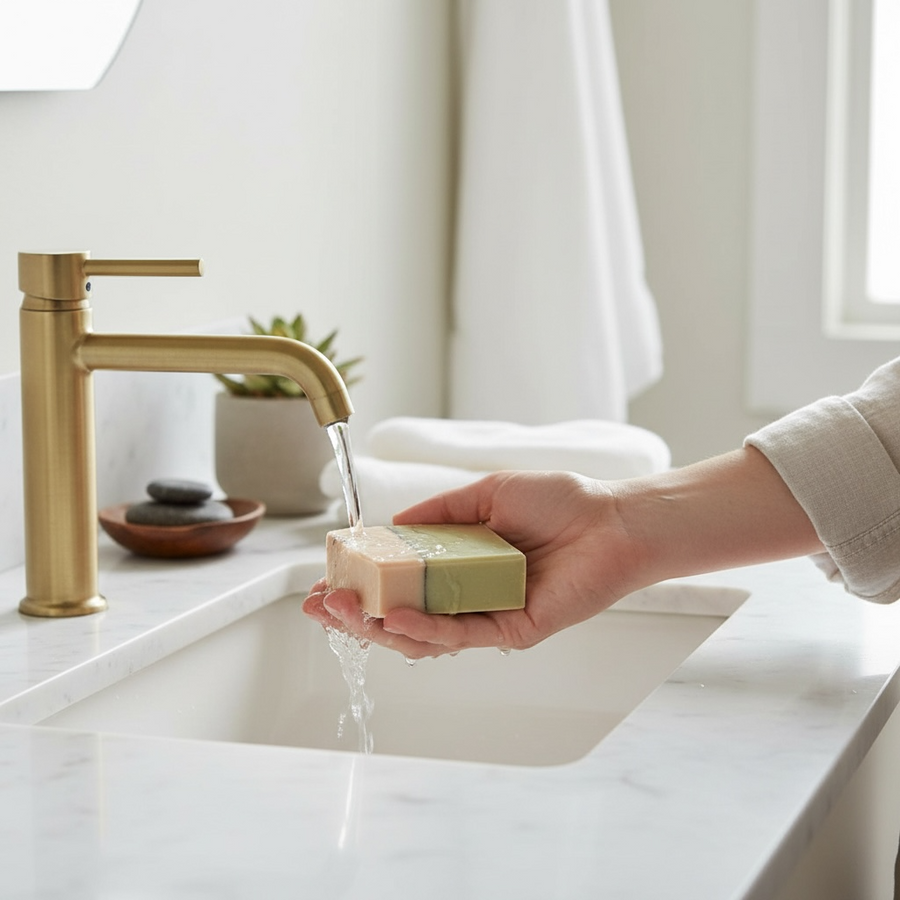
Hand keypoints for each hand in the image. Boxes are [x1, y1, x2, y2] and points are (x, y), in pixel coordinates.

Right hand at [302, 471, 640, 658]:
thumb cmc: (558, 502)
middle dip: (355, 613)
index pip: (400, 581)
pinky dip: (423, 628)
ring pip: (422, 634)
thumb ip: (440, 513)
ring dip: (377, 625)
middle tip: (320, 604)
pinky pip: (460, 635)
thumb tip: (392, 525)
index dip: (361, 582)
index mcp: (459, 564)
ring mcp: (487, 616)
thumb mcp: (486, 493)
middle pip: (401, 615)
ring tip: (342, 611)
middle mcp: (468, 594)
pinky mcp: (511, 631)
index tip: (325, 576)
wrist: (611, 520)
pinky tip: (392, 617)